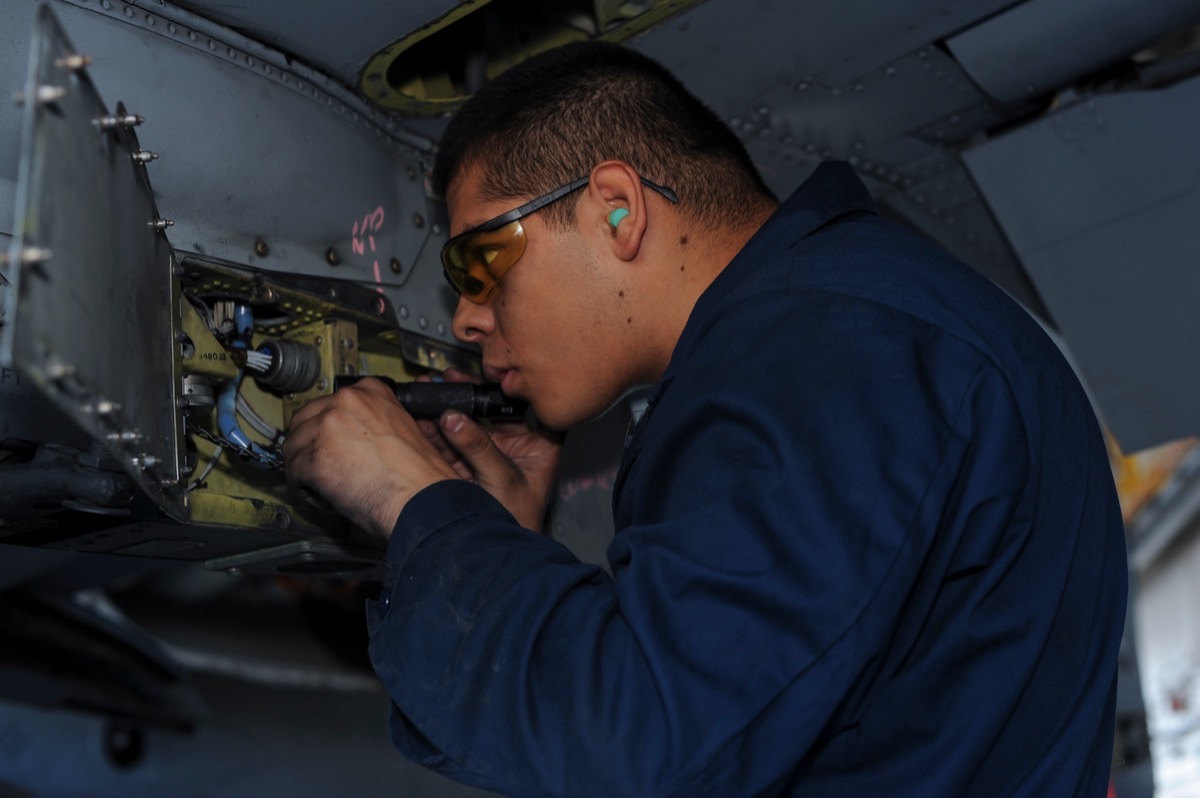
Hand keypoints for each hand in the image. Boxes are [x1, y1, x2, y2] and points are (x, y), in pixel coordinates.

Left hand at [283, 378, 459, 537]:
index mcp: (370, 391)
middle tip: (323, 470)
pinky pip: (293, 474)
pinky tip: (327, 498)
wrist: (425, 499)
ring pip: (293, 448)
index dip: (327, 431)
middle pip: (303, 422)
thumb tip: (348, 437)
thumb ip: (373, 423)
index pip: (327, 404)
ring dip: (305, 470)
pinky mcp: (315, 456)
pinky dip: (307, 491)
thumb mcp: (403, 429)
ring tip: (328, 488)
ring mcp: (328, 426)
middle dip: (309, 448)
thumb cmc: (420, 476)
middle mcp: (347, 400)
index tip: (332, 446)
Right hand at [418, 370, 562, 531]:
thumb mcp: (503, 480)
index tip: (487, 376)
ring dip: (447, 408)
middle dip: (467, 395)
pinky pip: (449, 443)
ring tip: (428, 391)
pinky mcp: (466, 466)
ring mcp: (490, 454)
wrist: (494, 554)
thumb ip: (478, 448)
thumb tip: (454, 418)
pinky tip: (421, 415)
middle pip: (491, 411)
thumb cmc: (517, 523)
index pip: (527, 407)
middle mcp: (516, 446)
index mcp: (539, 445)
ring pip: (467, 424)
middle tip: (448, 379)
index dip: (507, 388)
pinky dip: (434, 430)